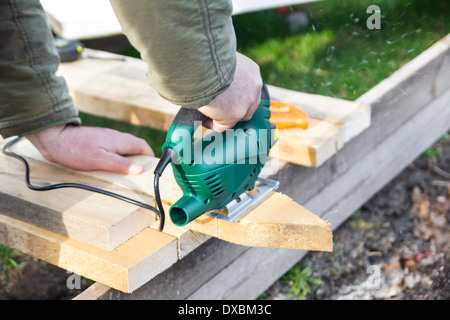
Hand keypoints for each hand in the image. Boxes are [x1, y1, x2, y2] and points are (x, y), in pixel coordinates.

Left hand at [26, 124, 153, 173]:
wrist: (55, 138)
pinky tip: (111, 166)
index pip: (143, 147)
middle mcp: (116, 137)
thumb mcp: (100, 160)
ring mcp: (107, 137)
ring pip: (125, 147)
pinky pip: (114, 148)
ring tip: (126, 172)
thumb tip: (139, 169)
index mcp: (120, 140)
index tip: (152, 169)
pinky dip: (118, 157)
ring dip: (129, 158)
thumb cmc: (76, 149)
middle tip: (140, 174)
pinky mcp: (99, 140)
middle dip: (140, 159)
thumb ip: (120, 164)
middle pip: (136, 147)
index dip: (150, 158)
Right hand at [198, 52, 261, 131]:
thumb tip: (213, 75)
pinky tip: (203, 118)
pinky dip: (213, 124)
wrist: (201, 63)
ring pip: (237, 117)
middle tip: (219, 108)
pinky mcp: (233, 115)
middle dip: (234, 108)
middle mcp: (254, 87)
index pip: (248, 88)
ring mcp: (246, 102)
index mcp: (251, 70)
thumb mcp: (221, 59)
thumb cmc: (205, 57)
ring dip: (224, 117)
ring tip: (208, 114)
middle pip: (248, 105)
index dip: (237, 95)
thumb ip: (224, 69)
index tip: (226, 97)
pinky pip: (222, 126)